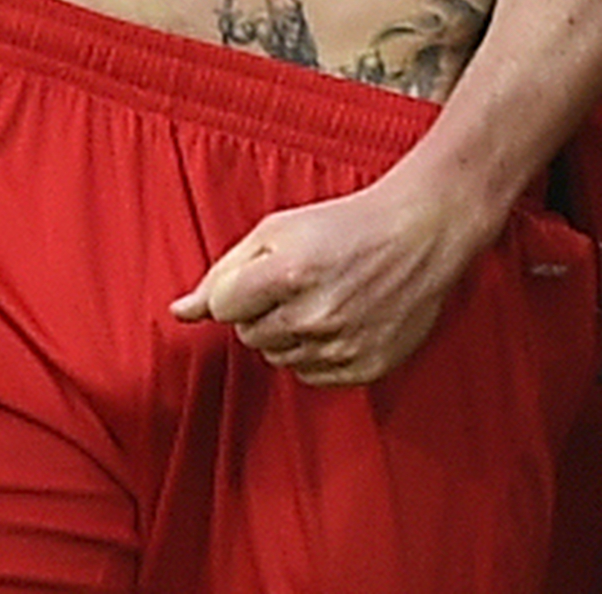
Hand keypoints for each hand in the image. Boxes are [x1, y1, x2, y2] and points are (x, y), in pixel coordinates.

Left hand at [169, 168, 494, 387]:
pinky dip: (319, 354)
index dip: (238, 292)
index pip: (222, 310)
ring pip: (279, 359)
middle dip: (263, 312)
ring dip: (290, 334)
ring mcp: (342, 346)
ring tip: (324, 298)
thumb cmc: (346, 224)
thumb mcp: (277, 229)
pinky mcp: (366, 368)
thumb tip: (180, 313)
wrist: (421, 232)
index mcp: (287, 273)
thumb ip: (222, 273)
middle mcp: (313, 315)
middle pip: (249, 337)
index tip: (265, 275)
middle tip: (300, 282)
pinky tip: (341, 321)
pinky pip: (314, 376)